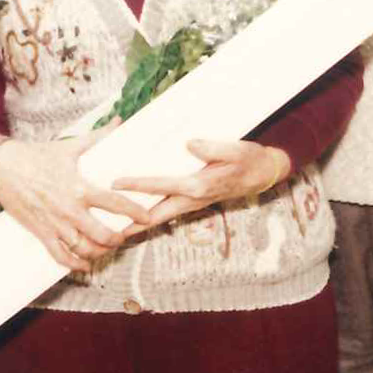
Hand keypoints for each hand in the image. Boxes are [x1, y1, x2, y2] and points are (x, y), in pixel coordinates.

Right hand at [0, 129, 150, 271]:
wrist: (2, 167)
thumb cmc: (36, 156)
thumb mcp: (69, 146)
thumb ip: (97, 137)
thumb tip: (118, 122)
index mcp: (79, 187)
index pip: (114, 203)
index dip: (134, 211)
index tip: (147, 216)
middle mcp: (70, 209)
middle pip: (102, 234)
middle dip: (118, 238)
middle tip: (125, 235)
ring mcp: (55, 224)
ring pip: (84, 249)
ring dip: (100, 252)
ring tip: (107, 248)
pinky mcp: (41, 233)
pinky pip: (61, 256)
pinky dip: (75, 264)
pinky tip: (84, 264)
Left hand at [113, 140, 289, 234]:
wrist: (264, 173)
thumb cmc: (248, 159)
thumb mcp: (235, 149)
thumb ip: (212, 147)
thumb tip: (189, 144)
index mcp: (198, 186)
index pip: (160, 185)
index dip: (137, 184)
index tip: (115, 184)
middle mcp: (193, 199)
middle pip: (156, 214)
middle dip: (132, 221)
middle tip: (108, 228)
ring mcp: (193, 203)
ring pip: (161, 215)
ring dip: (140, 221)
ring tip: (116, 224)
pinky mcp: (194, 201)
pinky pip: (169, 209)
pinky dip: (152, 213)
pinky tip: (139, 210)